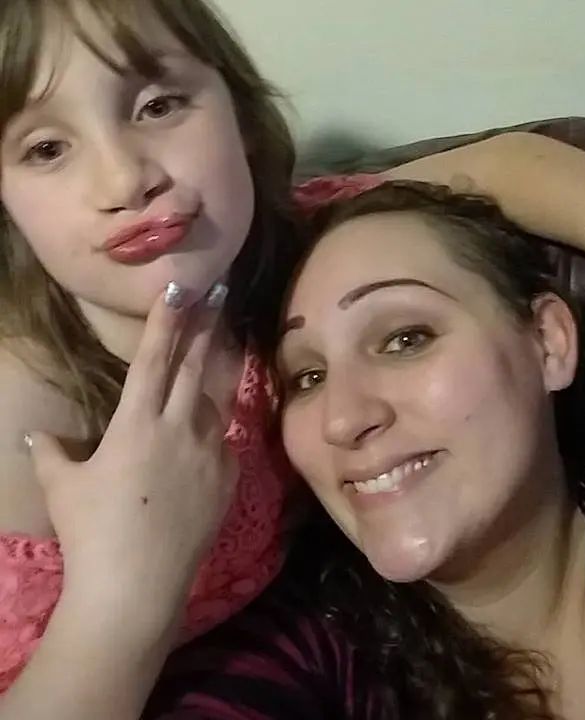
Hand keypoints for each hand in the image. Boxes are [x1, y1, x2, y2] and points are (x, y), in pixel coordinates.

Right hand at [25, 283, 237, 623]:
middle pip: (197, 366)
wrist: (138, 583)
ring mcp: (211, 452)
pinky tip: (198, 454)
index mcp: (137, 422)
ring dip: (204, 393)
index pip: (154, 359)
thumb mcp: (65, 488)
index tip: (182, 286)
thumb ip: (53, 455)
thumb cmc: (93, 530)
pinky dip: (211, 440)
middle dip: (207, 325)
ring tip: (195, 394)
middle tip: (221, 293)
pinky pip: (223, 445)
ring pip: (213, 407)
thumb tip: (36, 438)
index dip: (167, 320)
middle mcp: (180, 428)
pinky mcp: (229, 477)